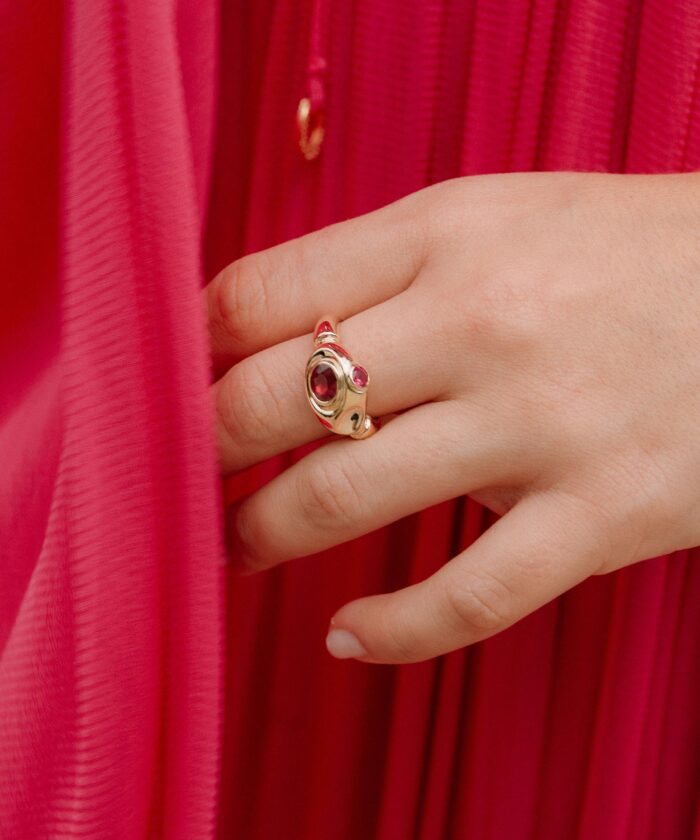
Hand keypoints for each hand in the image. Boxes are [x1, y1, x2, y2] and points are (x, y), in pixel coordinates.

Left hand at [206, 172, 699, 663]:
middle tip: (188, 473)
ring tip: (238, 549)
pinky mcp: (602, 515)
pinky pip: (467, 598)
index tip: (183, 384)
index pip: (260, 293)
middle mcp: (481, 322)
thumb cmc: (625, 252)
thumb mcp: (498, 217)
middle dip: (204, 447)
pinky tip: (346, 636)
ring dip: (261, 537)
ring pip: (341, 499)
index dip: (194, 347)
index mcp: (446, 232)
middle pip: (272, 397)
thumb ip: (381, 268)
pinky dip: (390, 632)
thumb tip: (266, 335)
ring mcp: (540, 424)